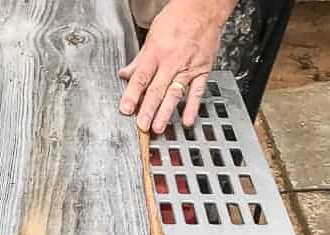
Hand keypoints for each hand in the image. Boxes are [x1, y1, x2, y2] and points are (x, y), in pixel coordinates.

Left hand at [119, 0, 236, 133]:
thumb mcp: (153, 34)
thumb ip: (140, 59)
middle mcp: (171, 62)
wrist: (204, 7)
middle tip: (142, 126)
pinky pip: (197, 91)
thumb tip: (126, 74)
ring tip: (158, 127)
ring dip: (166, 112)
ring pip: (174, 93)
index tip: (125, 109)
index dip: (132, 95)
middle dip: (148, 110)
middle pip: (156, 89)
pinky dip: (192, 107)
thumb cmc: (178, 17)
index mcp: (156, 52)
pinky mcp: (202, 70)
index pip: (141, 78)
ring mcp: (188, 67)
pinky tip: (187, 120)